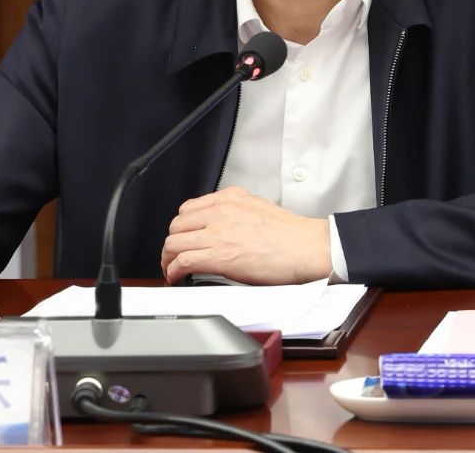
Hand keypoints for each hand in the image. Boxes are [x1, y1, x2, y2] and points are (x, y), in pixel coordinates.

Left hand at [160, 186, 331, 284]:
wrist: (306, 247)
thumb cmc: (290, 234)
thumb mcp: (258, 207)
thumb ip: (235, 211)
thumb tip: (222, 225)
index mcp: (230, 198)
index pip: (189, 208)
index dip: (181, 227)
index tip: (183, 237)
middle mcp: (221, 211)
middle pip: (177, 225)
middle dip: (172, 242)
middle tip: (174, 255)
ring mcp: (218, 233)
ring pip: (174, 243)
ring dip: (168, 258)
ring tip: (172, 269)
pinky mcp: (220, 256)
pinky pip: (183, 261)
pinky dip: (173, 270)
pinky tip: (176, 277)